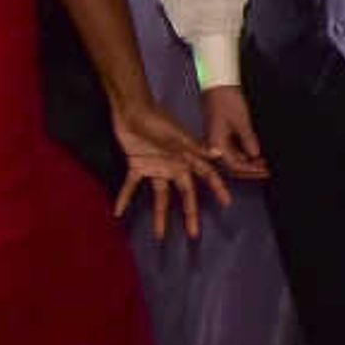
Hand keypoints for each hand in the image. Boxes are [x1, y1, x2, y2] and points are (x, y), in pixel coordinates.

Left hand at [109, 96, 233, 239]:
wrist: (130, 109)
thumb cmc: (156, 119)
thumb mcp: (176, 135)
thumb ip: (196, 147)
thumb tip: (219, 153)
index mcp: (186, 158)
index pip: (206, 176)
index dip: (217, 189)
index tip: (227, 203)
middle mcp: (174, 165)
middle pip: (184, 194)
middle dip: (190, 213)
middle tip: (193, 233)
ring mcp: (156, 167)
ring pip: (160, 197)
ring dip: (160, 215)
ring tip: (159, 235)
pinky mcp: (137, 165)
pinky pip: (131, 186)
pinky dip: (124, 197)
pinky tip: (118, 212)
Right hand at [198, 83, 265, 175]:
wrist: (217, 83)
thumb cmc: (226, 98)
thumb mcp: (241, 120)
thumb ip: (248, 140)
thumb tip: (256, 155)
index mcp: (216, 143)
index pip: (234, 165)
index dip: (251, 170)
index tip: (265, 171)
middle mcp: (213, 144)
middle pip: (232, 165)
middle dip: (250, 169)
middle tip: (267, 171)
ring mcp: (216, 139)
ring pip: (232, 158)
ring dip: (247, 162)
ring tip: (264, 163)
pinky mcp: (220, 133)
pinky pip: (232, 148)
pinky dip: (243, 153)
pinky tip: (255, 153)